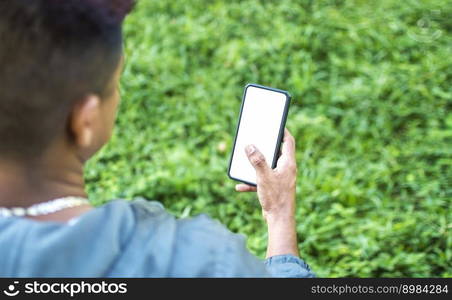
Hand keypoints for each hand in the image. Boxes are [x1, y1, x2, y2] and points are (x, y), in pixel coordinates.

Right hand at [235, 128, 298, 257]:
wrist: (279, 220)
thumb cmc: (276, 198)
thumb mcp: (264, 177)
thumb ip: (257, 160)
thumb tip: (250, 146)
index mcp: (288, 164)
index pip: (288, 141)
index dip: (282, 131)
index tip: (275, 123)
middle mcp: (286, 170)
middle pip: (276, 152)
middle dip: (265, 147)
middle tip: (256, 139)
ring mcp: (280, 179)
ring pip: (267, 166)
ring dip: (255, 165)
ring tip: (245, 161)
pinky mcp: (274, 188)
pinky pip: (261, 180)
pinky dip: (252, 181)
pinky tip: (240, 185)